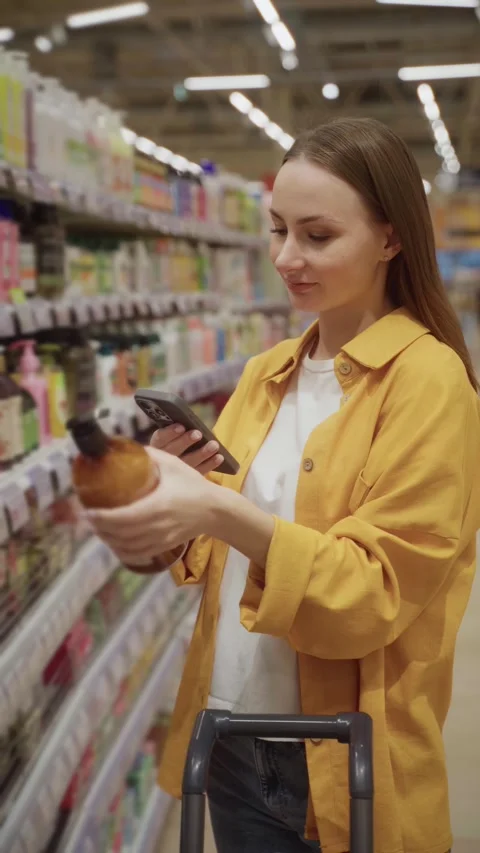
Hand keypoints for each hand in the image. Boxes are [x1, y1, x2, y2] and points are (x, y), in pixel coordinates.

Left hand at [85, 446, 219, 566]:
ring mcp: (161, 539)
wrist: (216, 510)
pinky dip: (122, 551)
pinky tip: (115, 543)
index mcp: (157, 506)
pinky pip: (138, 554)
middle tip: (88, 518)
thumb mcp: (173, 465)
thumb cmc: (194, 485)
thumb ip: (150, 456)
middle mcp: (157, 526)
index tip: (87, 511)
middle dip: (100, 529)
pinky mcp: (164, 546)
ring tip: (99, 529)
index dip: (102, 518)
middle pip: (120, 535)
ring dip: (109, 540)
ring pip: (127, 547)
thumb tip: (126, 448)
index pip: (122, 517)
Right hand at [150, 423, 223, 475]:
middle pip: (172, 452)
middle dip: (185, 441)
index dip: (170, 433)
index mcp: (155, 448)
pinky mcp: (187, 483)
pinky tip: (219, 457)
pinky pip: (198, 474)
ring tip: (214, 445)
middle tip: (198, 434)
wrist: (172, 475)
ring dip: (201, 453)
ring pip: (187, 464)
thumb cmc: (176, 444)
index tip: (181, 426)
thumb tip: (191, 423)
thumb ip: (178, 432)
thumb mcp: (172, 438)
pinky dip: (209, 465)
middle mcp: (161, 462)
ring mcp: (174, 475)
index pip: (159, 439)